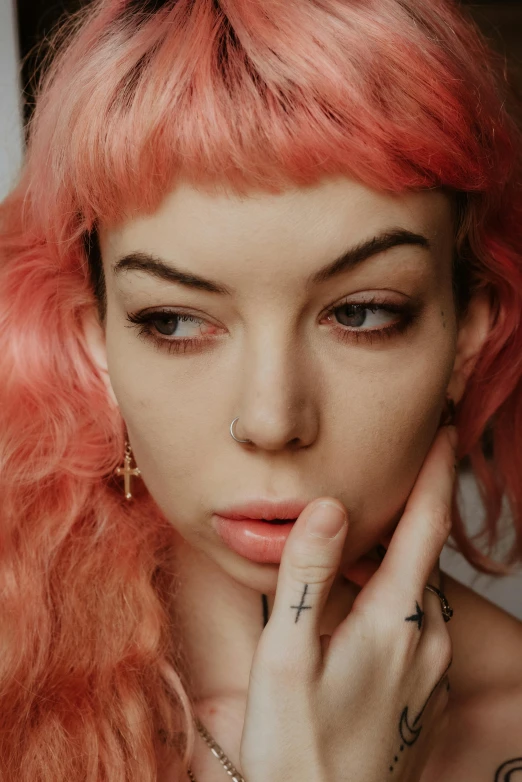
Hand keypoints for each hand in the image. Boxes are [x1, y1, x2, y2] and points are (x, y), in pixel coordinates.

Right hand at [239, 425, 456, 781]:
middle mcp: (428, 641)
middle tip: (393, 478)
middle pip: (423, 559)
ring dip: (400, 564)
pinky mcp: (424, 697)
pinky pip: (418, 630)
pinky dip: (397, 604)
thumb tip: (327, 507)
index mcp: (395, 621)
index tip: (445, 430)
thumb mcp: (284, 656)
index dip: (436, 474)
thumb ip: (306, 577)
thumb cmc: (297, 745)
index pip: (425, 528)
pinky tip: (364, 615)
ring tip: (366, 547)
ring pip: (419, 596)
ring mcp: (431, 673)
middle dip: (413, 515)